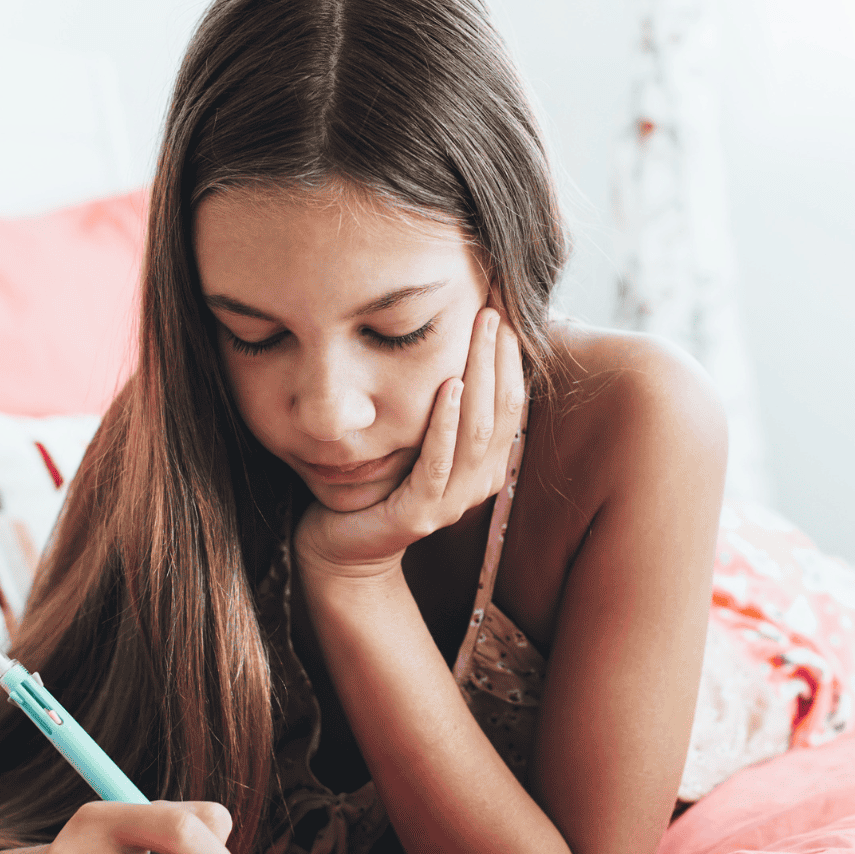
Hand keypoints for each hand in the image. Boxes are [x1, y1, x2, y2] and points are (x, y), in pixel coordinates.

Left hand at [296, 306, 524, 581]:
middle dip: (499, 355)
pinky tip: (447, 385)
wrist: (342, 546)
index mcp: (487, 464)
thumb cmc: (379, 481)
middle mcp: (480, 483)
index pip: (512, 401)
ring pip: (479, 431)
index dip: (511, 355)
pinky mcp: (420, 514)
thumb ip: (443, 404)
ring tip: (479, 331)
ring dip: (480, 375)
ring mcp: (453, 503)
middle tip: (493, 308)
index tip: (504, 308)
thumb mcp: (417, 435)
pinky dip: (446, 422)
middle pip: (503, 409)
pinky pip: (439, 462)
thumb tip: (453, 340)